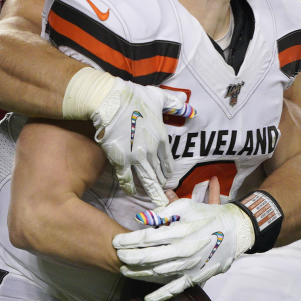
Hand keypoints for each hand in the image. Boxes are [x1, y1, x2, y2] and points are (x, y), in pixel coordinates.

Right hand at [91, 80, 194, 206]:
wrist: (111, 102)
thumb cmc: (134, 97)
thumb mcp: (159, 97)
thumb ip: (175, 104)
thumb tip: (190, 107)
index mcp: (161, 137)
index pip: (168, 160)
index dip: (168, 170)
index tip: (168, 178)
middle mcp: (151, 151)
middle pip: (159, 172)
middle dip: (162, 184)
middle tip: (165, 196)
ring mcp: (136, 157)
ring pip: (147, 179)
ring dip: (152, 191)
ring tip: (157, 202)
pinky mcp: (120, 160)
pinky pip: (126, 178)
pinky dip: (129, 186)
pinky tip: (131, 192)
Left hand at [113, 198, 252, 300]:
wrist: (236, 230)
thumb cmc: (208, 215)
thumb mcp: (186, 206)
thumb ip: (162, 212)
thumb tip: (141, 219)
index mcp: (180, 232)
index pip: (147, 238)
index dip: (129, 240)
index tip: (117, 241)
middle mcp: (183, 251)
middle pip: (148, 257)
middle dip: (129, 256)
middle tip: (117, 255)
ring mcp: (189, 266)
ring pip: (157, 273)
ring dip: (138, 272)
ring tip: (125, 269)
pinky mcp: (195, 277)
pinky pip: (175, 288)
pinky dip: (160, 294)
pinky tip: (147, 297)